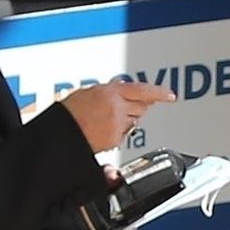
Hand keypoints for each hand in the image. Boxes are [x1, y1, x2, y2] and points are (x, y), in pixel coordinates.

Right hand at [60, 81, 175, 150]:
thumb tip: (120, 93)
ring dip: (125, 121)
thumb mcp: (88, 92)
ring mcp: (117, 125)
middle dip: (135, 108)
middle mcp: (117, 107)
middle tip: (119, 109)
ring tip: (105, 121)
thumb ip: (109, 92)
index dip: (159, 93)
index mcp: (111, 92)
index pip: (142, 90)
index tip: (170, 95)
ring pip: (133, 122)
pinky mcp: (114, 140)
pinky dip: (116, 134)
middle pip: (141, 107)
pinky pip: (122, 136)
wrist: (59, 133)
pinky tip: (101, 132)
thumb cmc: (68, 113)